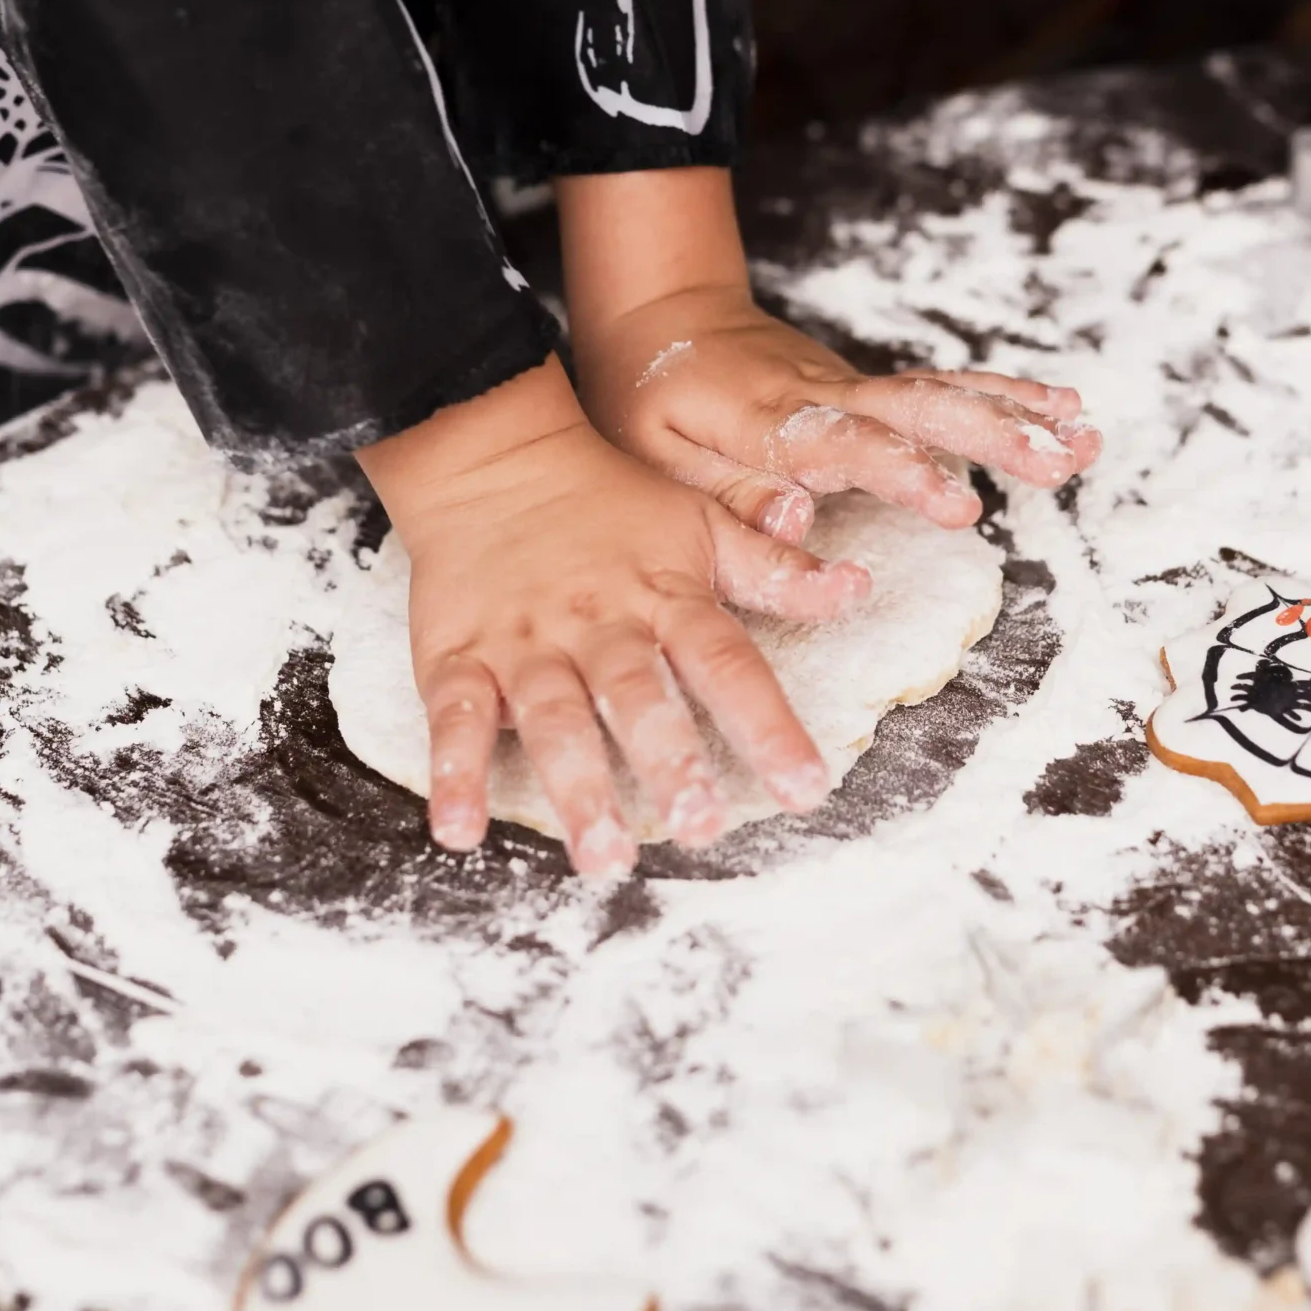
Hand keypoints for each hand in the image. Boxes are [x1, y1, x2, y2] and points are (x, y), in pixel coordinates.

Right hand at [357, 361, 869, 875]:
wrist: (492, 458)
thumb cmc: (609, 503)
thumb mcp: (698, 524)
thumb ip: (773, 569)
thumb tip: (856, 589)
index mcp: (665, 597)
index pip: (727, 663)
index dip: (768, 725)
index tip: (805, 787)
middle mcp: (599, 625)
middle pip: (636, 694)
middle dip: (667, 758)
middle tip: (698, 824)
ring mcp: (524, 644)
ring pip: (552, 716)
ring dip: (576, 785)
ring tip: (601, 853)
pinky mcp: (456, 656)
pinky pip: (454, 717)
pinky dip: (454, 773)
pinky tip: (460, 829)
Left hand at [578, 280, 1100, 543]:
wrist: (659, 314)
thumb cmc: (647, 400)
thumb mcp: (654, 458)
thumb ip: (728, 493)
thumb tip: (802, 521)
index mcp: (769, 420)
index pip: (848, 446)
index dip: (905, 473)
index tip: (960, 505)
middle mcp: (825, 394)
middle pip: (919, 409)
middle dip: (994, 435)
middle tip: (1062, 460)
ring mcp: (853, 384)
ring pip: (942, 393)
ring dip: (1017, 415)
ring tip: (1086, 438)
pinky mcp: (867, 387)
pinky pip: (941, 388)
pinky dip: (1003, 393)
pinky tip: (1061, 408)